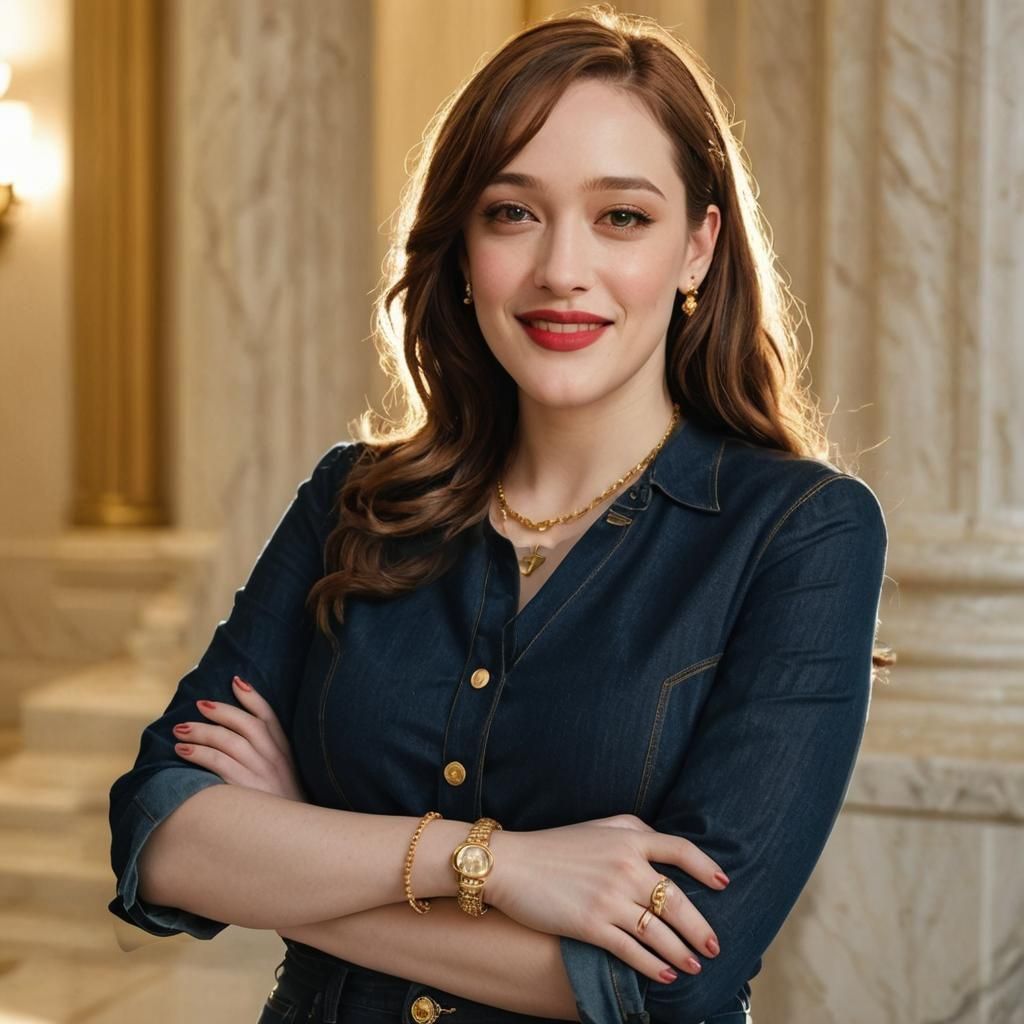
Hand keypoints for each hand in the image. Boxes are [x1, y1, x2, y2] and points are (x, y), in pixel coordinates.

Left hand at [172, 675, 307, 801]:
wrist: (297, 844)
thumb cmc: (285, 814)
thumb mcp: (286, 782)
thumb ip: (270, 761)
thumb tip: (240, 743)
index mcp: (287, 755)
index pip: (270, 718)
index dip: (253, 697)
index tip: (236, 681)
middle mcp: (275, 761)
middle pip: (246, 725)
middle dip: (221, 711)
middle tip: (199, 705)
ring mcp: (262, 775)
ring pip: (228, 741)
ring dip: (202, 731)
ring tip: (181, 730)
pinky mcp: (246, 791)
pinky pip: (218, 764)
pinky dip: (198, 753)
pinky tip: (182, 751)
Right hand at [487, 814, 727, 984]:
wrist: (512, 864)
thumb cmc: (554, 845)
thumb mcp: (597, 826)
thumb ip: (631, 830)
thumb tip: (659, 842)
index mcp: (629, 839)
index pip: (680, 849)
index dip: (706, 867)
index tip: (723, 884)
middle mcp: (625, 867)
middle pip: (677, 902)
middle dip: (701, 928)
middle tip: (714, 946)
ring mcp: (609, 898)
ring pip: (659, 932)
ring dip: (681, 953)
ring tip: (694, 966)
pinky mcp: (591, 925)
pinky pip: (632, 950)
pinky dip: (653, 965)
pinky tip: (666, 974)